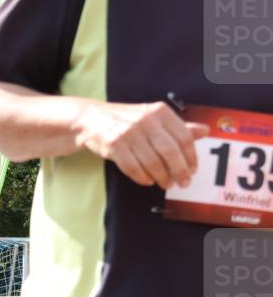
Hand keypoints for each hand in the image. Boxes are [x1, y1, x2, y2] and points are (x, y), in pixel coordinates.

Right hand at [77, 101, 208, 188]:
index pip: (183, 137)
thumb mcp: (154, 118)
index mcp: (159, 112)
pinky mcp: (114, 145)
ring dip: (162, 177)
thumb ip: (178, 127)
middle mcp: (145, 120)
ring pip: (152, 162)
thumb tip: (205, 131)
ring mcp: (128, 133)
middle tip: (183, 183)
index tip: (193, 170)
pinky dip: (142, 177)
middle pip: (170, 152)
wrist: (91, 119)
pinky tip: (147, 181)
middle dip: (179, 171)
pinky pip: (133, 167)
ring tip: (165, 184)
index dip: (191, 157)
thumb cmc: (126, 120)